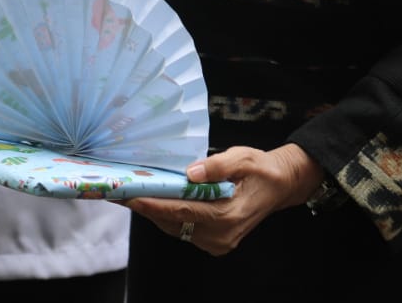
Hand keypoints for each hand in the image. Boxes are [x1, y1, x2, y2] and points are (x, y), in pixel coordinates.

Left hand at [124, 144, 323, 255]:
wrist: (281, 186)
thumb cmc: (261, 169)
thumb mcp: (244, 158)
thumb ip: (218, 165)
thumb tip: (190, 172)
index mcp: (228, 215)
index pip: (183, 211)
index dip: (154, 204)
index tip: (130, 196)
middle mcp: (221, 235)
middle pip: (174, 222)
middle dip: (147, 207)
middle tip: (120, 191)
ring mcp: (218, 243)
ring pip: (176, 228)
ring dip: (154, 211)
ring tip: (131, 193)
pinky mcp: (215, 242)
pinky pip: (184, 229)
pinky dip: (168, 215)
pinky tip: (155, 200)